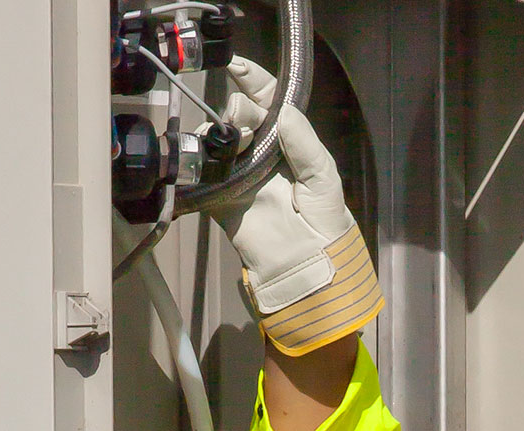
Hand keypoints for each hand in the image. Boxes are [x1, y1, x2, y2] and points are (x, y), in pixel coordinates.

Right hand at [214, 59, 378, 353]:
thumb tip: (283, 111)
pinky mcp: (219, 196)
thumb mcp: (324, 178)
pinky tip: (207, 158)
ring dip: (219, 132)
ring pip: (216, 136)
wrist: (305, 270)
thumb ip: (305, 143)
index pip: (267, 101)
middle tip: (242, 126)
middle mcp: (260, 153)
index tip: (238, 67)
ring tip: (232, 146)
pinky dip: (199, 160)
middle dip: (237, 110)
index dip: (253, 81)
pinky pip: (201, 172)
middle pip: (237, 113)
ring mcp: (238, 173)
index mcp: (287, 143)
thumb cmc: (324, 225)